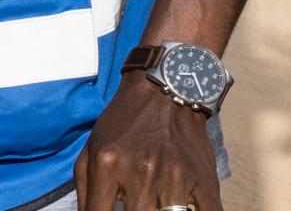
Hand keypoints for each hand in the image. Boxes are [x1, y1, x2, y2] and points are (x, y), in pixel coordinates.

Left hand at [75, 78, 221, 210]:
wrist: (164, 90)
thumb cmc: (122, 123)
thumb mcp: (91, 149)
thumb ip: (85, 188)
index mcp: (108, 165)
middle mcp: (141, 172)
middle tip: (134, 208)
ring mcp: (176, 178)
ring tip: (154, 206)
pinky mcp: (205, 181)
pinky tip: (187, 210)